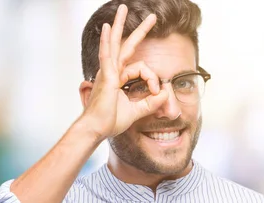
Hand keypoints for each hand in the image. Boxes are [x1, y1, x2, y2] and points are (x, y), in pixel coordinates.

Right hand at [81, 4, 167, 138]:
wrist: (97, 129)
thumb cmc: (111, 121)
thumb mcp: (137, 111)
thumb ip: (151, 103)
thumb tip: (165, 93)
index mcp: (119, 78)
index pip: (142, 69)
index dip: (153, 79)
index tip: (156, 93)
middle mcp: (112, 71)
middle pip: (127, 45)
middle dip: (140, 30)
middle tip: (153, 17)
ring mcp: (107, 72)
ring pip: (116, 44)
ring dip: (121, 25)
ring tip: (124, 8)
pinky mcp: (106, 77)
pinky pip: (107, 55)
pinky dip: (108, 41)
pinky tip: (109, 27)